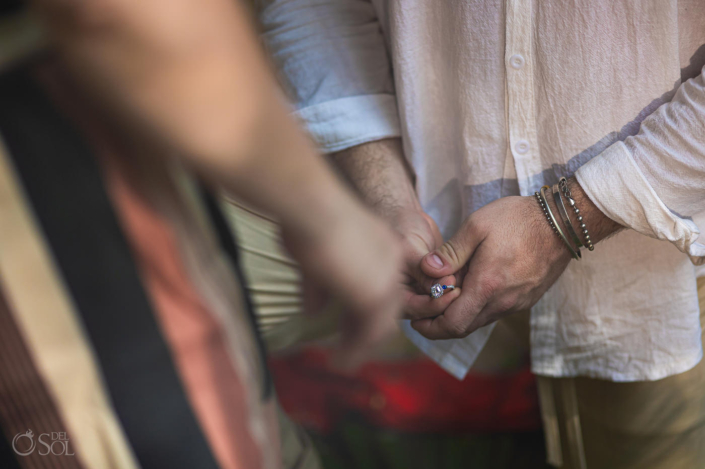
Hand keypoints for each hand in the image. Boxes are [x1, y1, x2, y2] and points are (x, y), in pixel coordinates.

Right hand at [282, 197, 404, 368]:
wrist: (313, 206)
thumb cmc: (307, 219)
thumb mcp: (313, 255)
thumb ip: (318, 285)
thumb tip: (312, 312)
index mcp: (383, 247)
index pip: (384, 286)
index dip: (368, 308)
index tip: (350, 323)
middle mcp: (391, 263)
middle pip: (389, 307)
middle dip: (368, 330)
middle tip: (350, 347)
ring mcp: (385, 281)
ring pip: (381, 324)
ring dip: (361, 345)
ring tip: (343, 360)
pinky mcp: (373, 296)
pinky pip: (368, 334)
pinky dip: (354, 350)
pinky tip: (339, 361)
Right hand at [331, 139, 459, 318]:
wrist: (404, 216)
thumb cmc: (399, 227)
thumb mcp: (409, 247)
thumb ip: (422, 270)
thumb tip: (440, 289)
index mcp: (392, 293)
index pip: (415, 310)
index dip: (435, 304)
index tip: (454, 290)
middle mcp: (406, 297)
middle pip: (429, 313)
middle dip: (448, 303)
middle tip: (465, 289)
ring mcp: (420, 292)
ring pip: (441, 304)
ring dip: (454, 296)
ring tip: (469, 283)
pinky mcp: (434, 285)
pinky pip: (448, 292)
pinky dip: (458, 288)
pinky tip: (470, 278)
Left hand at [410, 178, 620, 338]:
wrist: (563, 222)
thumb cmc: (518, 220)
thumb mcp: (477, 226)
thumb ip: (450, 252)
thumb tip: (426, 270)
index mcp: (487, 286)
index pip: (453, 325)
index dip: (430, 328)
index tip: (415, 319)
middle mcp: (503, 302)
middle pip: (464, 327)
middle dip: (440, 324)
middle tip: (423, 311)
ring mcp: (517, 303)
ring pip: (480, 320)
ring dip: (460, 313)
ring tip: (444, 294)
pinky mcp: (526, 299)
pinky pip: (495, 311)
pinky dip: (477, 306)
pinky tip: (470, 287)